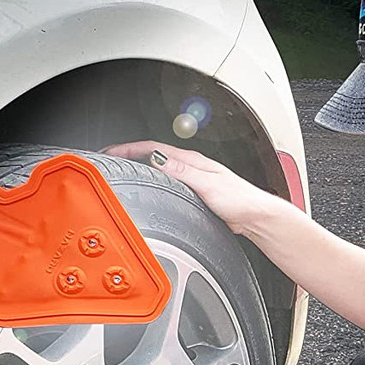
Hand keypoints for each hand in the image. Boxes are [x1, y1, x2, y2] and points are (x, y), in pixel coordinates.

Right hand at [99, 140, 275, 235]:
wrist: (256, 217)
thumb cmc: (239, 201)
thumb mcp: (208, 184)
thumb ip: (182, 172)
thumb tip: (157, 160)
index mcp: (191, 160)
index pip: (152, 148)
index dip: (128, 149)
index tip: (110, 152)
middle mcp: (191, 166)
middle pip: (152, 155)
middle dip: (128, 155)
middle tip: (109, 160)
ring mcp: (192, 178)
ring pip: (158, 168)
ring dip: (139, 166)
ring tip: (122, 170)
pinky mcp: (194, 192)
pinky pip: (166, 181)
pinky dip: (152, 180)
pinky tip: (148, 187)